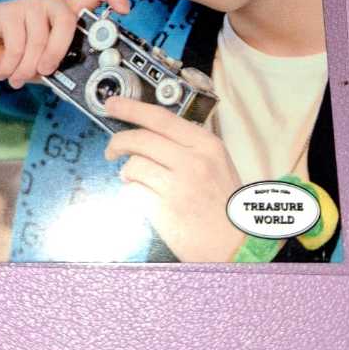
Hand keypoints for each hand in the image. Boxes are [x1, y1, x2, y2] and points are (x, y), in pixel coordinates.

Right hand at [0, 0, 130, 88]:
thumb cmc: (15, 51)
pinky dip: (11, 65)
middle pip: (67, 20)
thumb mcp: (43, 62)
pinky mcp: (9, 10)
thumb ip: (61, 64)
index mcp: (67, 12)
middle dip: (58, 52)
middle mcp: (52, 2)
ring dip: (27, 66)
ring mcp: (31, 3)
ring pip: (40, 37)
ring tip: (17, 77)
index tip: (125, 10)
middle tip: (45, 71)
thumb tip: (81, 82)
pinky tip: (5, 72)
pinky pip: (18, 43)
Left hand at [103, 95, 245, 262]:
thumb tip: (150, 133)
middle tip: (111, 150)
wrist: (237, 245)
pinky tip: (144, 199)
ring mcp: (178, 186)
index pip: (161, 118)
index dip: (131, 108)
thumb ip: (187, 145)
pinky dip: (133, 193)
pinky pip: (134, 192)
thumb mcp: (217, 163)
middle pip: (140, 139)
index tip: (112, 104)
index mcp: (207, 144)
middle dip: (118, 142)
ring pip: (134, 165)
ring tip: (135, 181)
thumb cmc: (225, 204)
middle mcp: (193, 161)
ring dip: (127, 173)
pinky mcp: (165, 210)